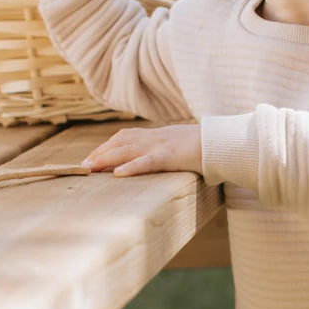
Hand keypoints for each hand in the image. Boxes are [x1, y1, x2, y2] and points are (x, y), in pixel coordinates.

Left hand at [82, 124, 201, 176]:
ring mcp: (162, 145)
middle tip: (83, 165)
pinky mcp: (171, 156)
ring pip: (127, 150)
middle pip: (121, 142)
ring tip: (90, 168)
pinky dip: (131, 167)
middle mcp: (156, 137)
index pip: (126, 136)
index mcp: (159, 135)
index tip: (93, 155)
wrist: (225, 141)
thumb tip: (166, 159)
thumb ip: (171, 150)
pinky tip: (118, 174)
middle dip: (100, 153)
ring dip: (106, 158)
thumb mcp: (184, 145)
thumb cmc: (208, 146)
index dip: (108, 145)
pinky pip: (148, 161)